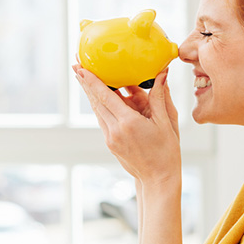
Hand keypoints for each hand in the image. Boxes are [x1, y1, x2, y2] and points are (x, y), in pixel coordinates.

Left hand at [73, 62, 180, 185]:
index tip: (81, 67)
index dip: (92, 81)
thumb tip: (161, 75)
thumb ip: (160, 97)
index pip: (106, 96)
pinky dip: (100, 106)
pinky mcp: (110, 143)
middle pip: (96, 101)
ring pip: (97, 110)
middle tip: (76, 64)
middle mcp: (115, 130)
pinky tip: (100, 97)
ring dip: (91, 93)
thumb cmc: (166, 152)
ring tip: (84, 77)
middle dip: (86, 82)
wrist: (159, 179)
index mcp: (129, 123)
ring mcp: (110, 138)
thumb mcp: (166, 123)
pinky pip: (103, 119)